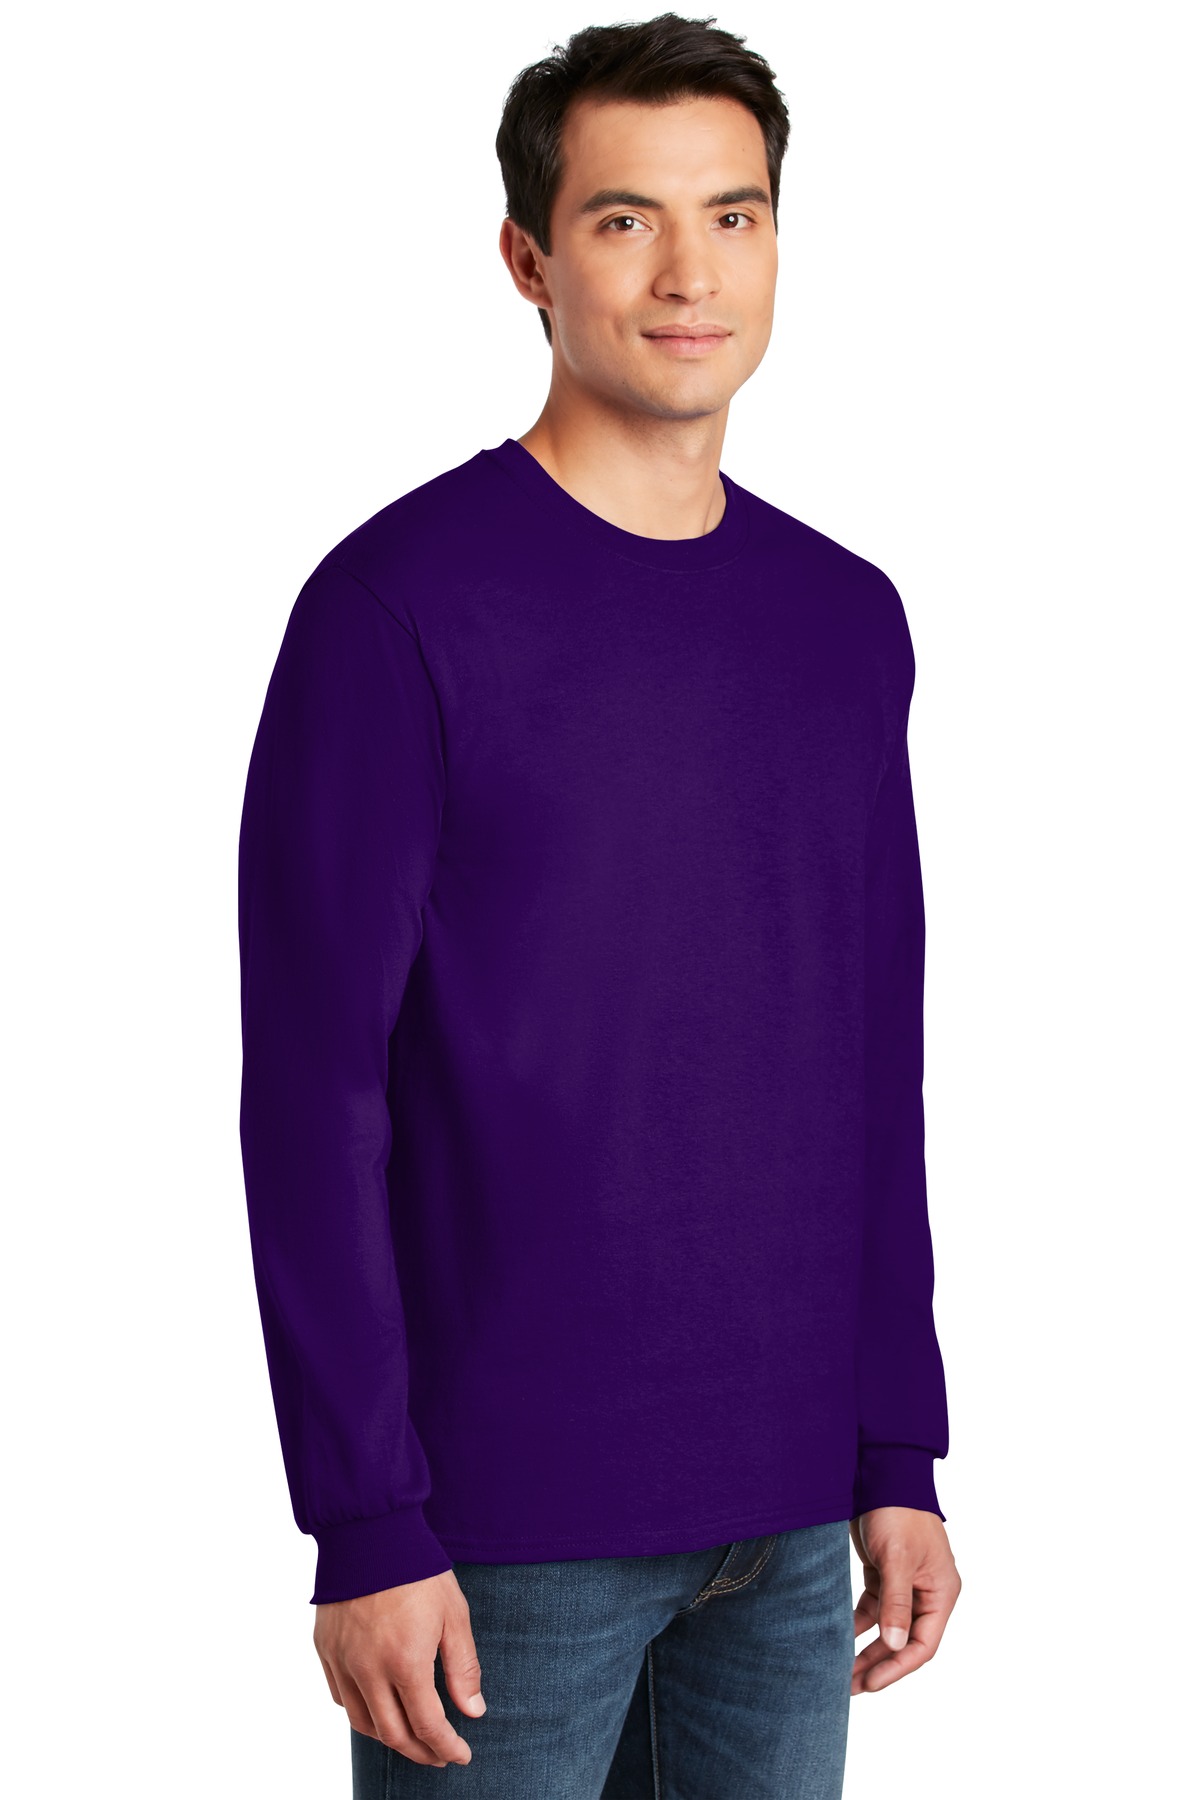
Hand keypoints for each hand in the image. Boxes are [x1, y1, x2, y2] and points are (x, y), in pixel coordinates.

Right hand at [314, 1568, 485, 1765]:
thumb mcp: (454, 1615)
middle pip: (394, 1734)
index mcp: (406, 1662)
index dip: (446, 1748)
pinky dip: (361, 1713)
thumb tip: (473, 1712)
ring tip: (411, 1738)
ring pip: (363, 1723)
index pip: (427, 1725)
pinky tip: (378, 1708)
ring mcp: (343, 1662)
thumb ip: (463, 1668)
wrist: (370, 1532)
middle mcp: (369, 1670)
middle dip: (421, 1752)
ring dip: (390, 1738)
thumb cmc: (417, 1570)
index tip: (460, 1756)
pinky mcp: (325, 1650)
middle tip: (439, 1756)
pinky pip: (341, 1697)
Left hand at [849, 1506, 960, 1693]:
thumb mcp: (897, 1558)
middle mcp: (926, 1592)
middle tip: (849, 1686)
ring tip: (840, 1670)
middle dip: (877, 1663)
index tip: (870, 1682)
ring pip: (886, 1628)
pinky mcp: (884, 1573)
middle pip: (903, 1640)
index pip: (923, 1644)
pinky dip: (857, 1623)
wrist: (882, 1470)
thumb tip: (895, 1644)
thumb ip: (896, 1602)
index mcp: (941, 1592)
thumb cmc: (898, 1510)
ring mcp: (905, 1584)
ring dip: (865, 1648)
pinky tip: (838, 1636)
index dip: (897, 1667)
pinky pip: (872, 1608)